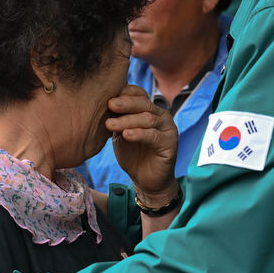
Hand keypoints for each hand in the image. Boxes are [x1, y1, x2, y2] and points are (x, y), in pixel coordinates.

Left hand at [106, 84, 177, 198]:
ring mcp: (167, 128)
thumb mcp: (120, 133)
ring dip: (127, 120)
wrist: (146, 180)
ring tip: (110, 124)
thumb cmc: (132, 154)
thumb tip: (102, 102)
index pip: (139, 93)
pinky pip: (154, 136)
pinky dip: (138, 134)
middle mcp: (161, 115)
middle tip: (109, 104)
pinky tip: (126, 135)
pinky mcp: (170, 143)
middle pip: (143, 103)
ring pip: (148, 119)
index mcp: (149, 109)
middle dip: (125, 103)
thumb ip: (117, 118)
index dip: (125, 92)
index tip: (108, 96)